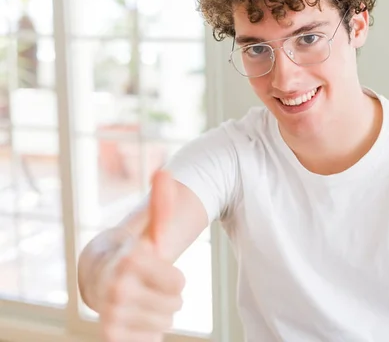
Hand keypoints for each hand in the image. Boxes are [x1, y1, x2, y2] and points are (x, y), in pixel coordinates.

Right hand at [98, 170, 185, 341]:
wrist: (101, 276)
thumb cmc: (135, 252)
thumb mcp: (150, 228)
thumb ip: (162, 203)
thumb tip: (166, 172)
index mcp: (130, 261)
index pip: (179, 283)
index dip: (174, 277)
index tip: (156, 268)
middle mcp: (117, 289)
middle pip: (176, 304)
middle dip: (169, 295)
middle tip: (150, 285)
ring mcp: (111, 315)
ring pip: (166, 322)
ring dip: (160, 311)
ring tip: (143, 297)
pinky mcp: (110, 336)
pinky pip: (152, 339)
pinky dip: (150, 330)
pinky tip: (136, 315)